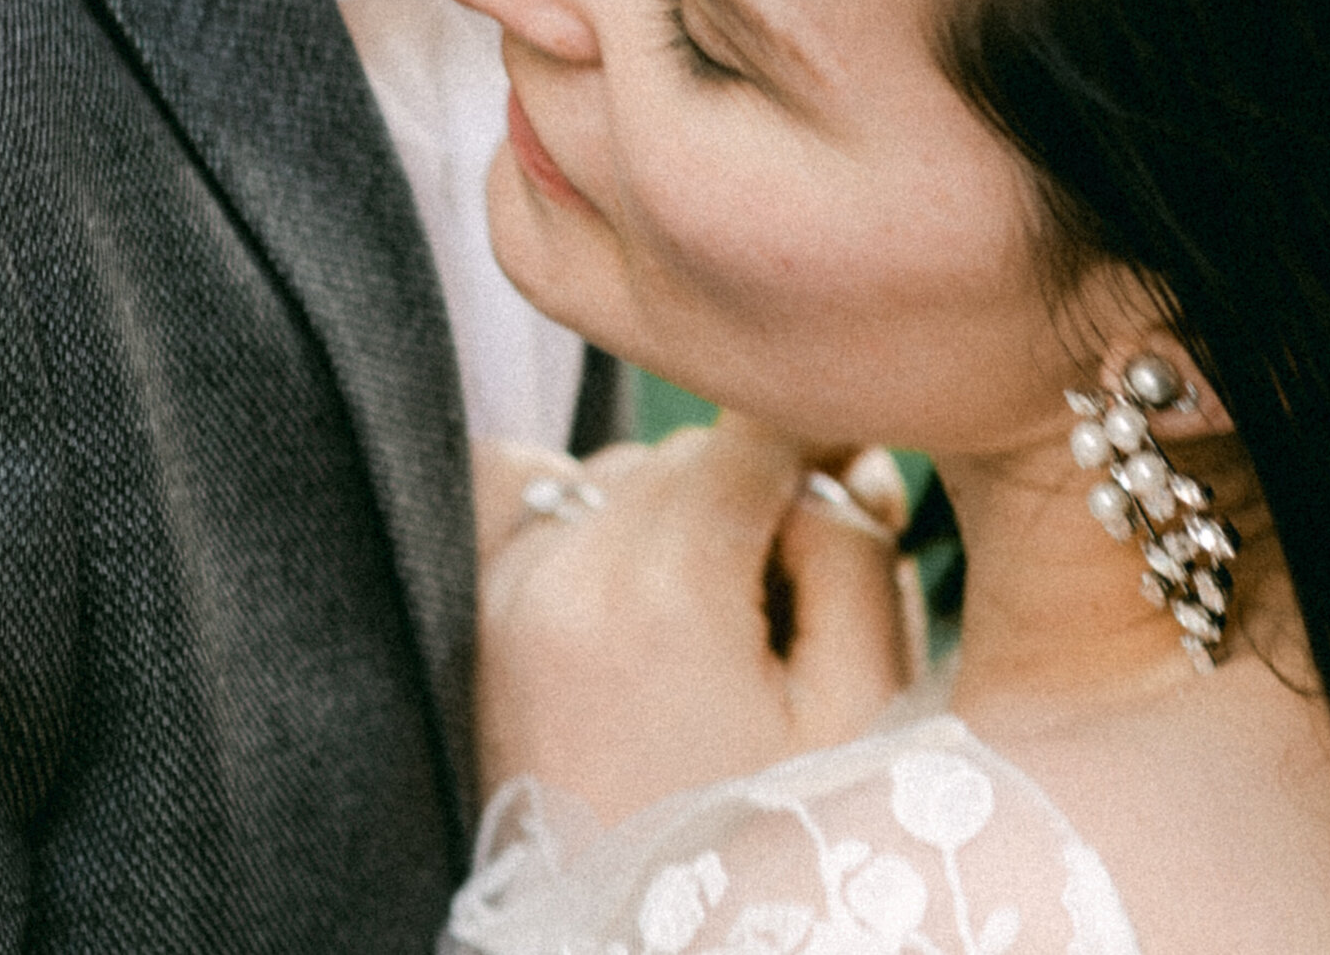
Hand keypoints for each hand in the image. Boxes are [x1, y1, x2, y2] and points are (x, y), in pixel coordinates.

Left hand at [472, 418, 920, 824]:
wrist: (625, 950)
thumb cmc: (756, 853)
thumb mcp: (857, 713)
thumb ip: (857, 556)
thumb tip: (838, 457)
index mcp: (666, 583)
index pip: (761, 427)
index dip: (826, 452)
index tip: (854, 500)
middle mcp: (567, 565)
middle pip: (691, 451)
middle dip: (752, 504)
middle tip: (785, 614)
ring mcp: (504, 589)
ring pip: (619, 473)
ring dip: (671, 516)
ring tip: (703, 632)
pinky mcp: (472, 618)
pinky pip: (518, 489)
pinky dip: (572, 506)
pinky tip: (620, 586)